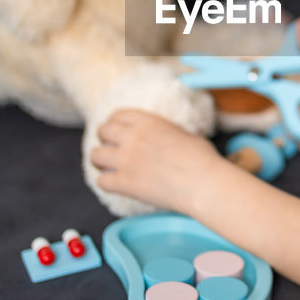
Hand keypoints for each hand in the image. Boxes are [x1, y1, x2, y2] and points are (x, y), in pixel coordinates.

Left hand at [89, 109, 223, 214]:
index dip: (114, 122)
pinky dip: (106, 182)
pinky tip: (115, 184)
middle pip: (103, 131)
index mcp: (148, 122)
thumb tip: (162, 138)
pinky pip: (101, 181)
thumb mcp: (184, 133)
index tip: (116, 129)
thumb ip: (165, 132)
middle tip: (111, 148)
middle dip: (105, 139)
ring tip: (107, 166)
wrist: (203, 183)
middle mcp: (132, 138)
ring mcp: (126, 160)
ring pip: (95, 156)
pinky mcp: (124, 183)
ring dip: (100, 160)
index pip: (118, 115)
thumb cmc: (202, 159)